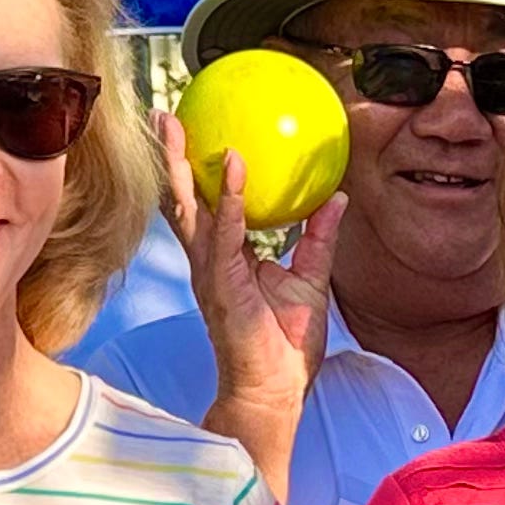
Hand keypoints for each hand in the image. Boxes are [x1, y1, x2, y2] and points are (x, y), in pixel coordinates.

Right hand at [156, 113, 341, 437]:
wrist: (274, 390)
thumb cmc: (286, 347)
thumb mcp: (311, 280)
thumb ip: (319, 237)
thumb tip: (337, 197)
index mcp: (225, 257)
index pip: (207, 204)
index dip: (199, 169)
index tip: (196, 131)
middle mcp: (209, 259)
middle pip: (183, 197)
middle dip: (171, 156)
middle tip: (167, 114)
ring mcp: (209, 270)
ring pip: (187, 207)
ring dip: (181, 164)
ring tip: (175, 126)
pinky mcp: (221, 282)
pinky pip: (226, 231)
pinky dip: (231, 197)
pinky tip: (234, 164)